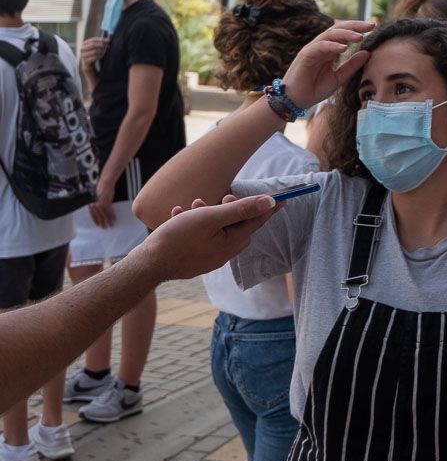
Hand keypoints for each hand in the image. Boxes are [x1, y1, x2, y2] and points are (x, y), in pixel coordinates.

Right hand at [80, 36, 108, 65]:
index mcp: (84, 44)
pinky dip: (100, 56)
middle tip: (107, 46)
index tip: (108, 40)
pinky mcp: (86, 61)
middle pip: (93, 45)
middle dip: (101, 45)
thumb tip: (110, 36)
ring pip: (94, 51)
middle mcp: (82, 49)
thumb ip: (101, 42)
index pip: (93, 39)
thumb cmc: (93, 55)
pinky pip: (94, 57)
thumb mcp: (96, 48)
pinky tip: (102, 56)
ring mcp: (83, 55)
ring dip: (102, 51)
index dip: (101, 39)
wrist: (88, 65)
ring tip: (105, 51)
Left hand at [88, 177, 115, 227]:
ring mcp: (100, 205)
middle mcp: (94, 205)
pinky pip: (110, 212)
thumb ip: (96, 204)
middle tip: (105, 227)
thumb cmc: (100, 189)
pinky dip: (112, 216)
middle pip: (99, 216)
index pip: (92, 214)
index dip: (95, 220)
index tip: (98, 224)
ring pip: (104, 215)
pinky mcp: (107, 203)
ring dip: (108, 221)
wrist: (105, 184)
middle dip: (102, 222)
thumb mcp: (95, 197)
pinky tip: (114, 219)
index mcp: (90, 204)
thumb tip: (98, 210)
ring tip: (111, 225)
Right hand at [132, 194, 278, 279]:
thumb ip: (240, 209)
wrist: (148, 264)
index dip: (270, 207)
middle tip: (222, 197)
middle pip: (236, 225)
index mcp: (233, 243)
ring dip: (207, 213)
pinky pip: (200, 237)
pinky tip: (179, 214)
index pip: (257, 220)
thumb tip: (268, 202)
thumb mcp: (211, 217)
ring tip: (193, 204)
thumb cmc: (179, 238)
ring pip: (216, 228)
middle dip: (230, 208)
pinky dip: (192, 223)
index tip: (284, 197)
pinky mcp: (194, 258)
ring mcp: (209, 257)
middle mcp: (224, 252)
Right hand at [280, 20, 373, 109]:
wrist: (296, 100)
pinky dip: (332, 45)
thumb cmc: (315, 89)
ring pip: (330, 34)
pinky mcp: (306, 55)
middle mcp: (321, 46)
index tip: (373, 28)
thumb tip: (368, 53)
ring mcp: (313, 49)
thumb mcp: (339, 77)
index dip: (358, 29)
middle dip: (355, 26)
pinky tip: (344, 48)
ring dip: (346, 34)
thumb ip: (352, 65)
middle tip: (371, 25)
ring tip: (360, 37)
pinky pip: (320, 46)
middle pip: (338, 28)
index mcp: (329, 50)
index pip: (344, 33)